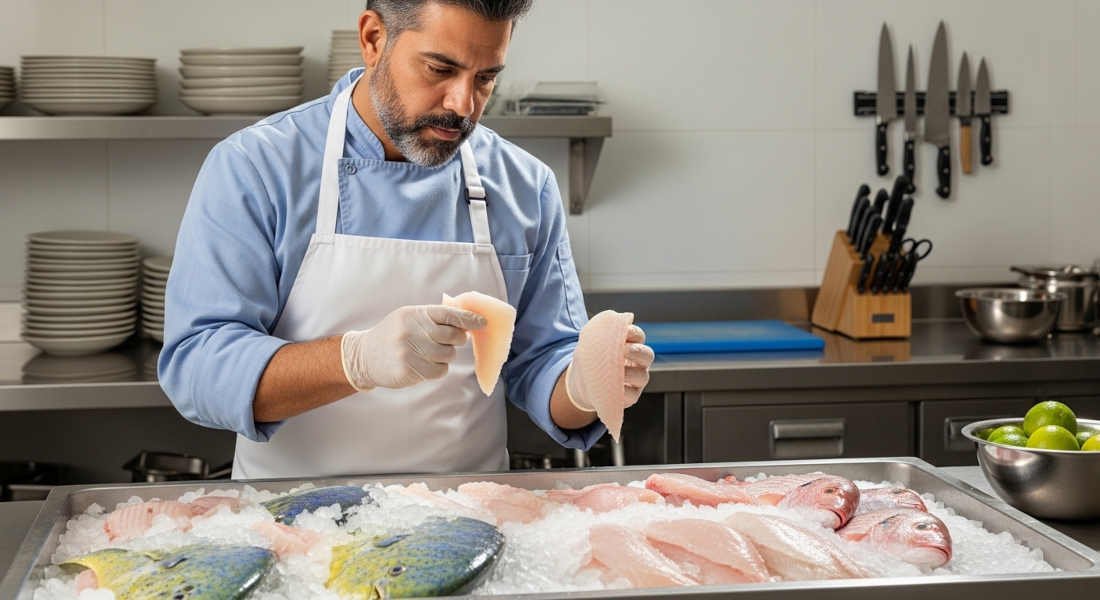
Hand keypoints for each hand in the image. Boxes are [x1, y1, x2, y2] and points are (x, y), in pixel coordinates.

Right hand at [340, 305, 485, 390]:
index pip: (448, 313)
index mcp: (414, 314)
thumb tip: (467, 321)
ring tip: (429, 353)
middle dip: (457, 340)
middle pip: (452, 336)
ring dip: (445, 356)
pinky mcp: (408, 370)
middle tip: (450, 341)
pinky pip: (438, 371)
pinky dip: (438, 369)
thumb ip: (434, 317)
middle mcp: (411, 331)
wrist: (364, 356)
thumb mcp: (409, 318)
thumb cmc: (394, 335)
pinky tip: (424, 364)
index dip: (468, 318)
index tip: (483, 322)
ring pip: (447, 355)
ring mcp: (408, 351)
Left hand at [566, 324, 654, 411]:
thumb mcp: (592, 344)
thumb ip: (600, 332)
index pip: (638, 336)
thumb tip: (608, 319)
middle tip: (623, 350)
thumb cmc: (592, 360)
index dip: (633, 332)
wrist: (585, 383)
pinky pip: (632, 395)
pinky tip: (612, 388)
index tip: (623, 330)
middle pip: (648, 354)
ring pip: (643, 376)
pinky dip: (624, 391)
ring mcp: (637, 380)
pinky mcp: (631, 396)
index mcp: (632, 345)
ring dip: (630, 372)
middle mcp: (639, 362)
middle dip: (637, 351)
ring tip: (614, 371)